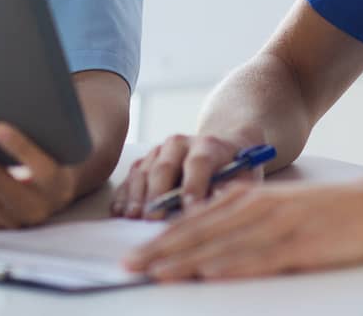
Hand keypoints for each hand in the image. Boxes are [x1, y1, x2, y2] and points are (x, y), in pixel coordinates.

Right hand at [111, 128, 265, 218]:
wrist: (220, 148)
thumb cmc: (233, 169)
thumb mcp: (243, 178)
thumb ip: (231, 189)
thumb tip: (216, 203)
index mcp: (208, 145)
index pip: (198, 164)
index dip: (193, 186)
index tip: (189, 210)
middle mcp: (180, 143)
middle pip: (165, 167)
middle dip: (157, 195)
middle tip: (152, 219)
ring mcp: (159, 150)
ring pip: (143, 170)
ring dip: (136, 196)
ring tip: (131, 217)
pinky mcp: (145, 160)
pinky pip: (131, 176)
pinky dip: (124, 194)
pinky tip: (119, 212)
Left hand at [124, 179, 362, 279]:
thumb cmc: (324, 212)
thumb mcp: (275, 205)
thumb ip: (241, 215)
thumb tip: (205, 231)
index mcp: (246, 199)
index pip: (193, 222)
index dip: (161, 240)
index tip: (132, 254)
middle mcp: (255, 208)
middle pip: (199, 234)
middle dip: (160, 252)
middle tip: (128, 268)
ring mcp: (276, 226)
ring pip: (221, 246)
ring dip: (185, 261)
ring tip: (156, 274)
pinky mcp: (298, 245)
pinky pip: (258, 258)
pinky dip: (231, 266)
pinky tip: (209, 274)